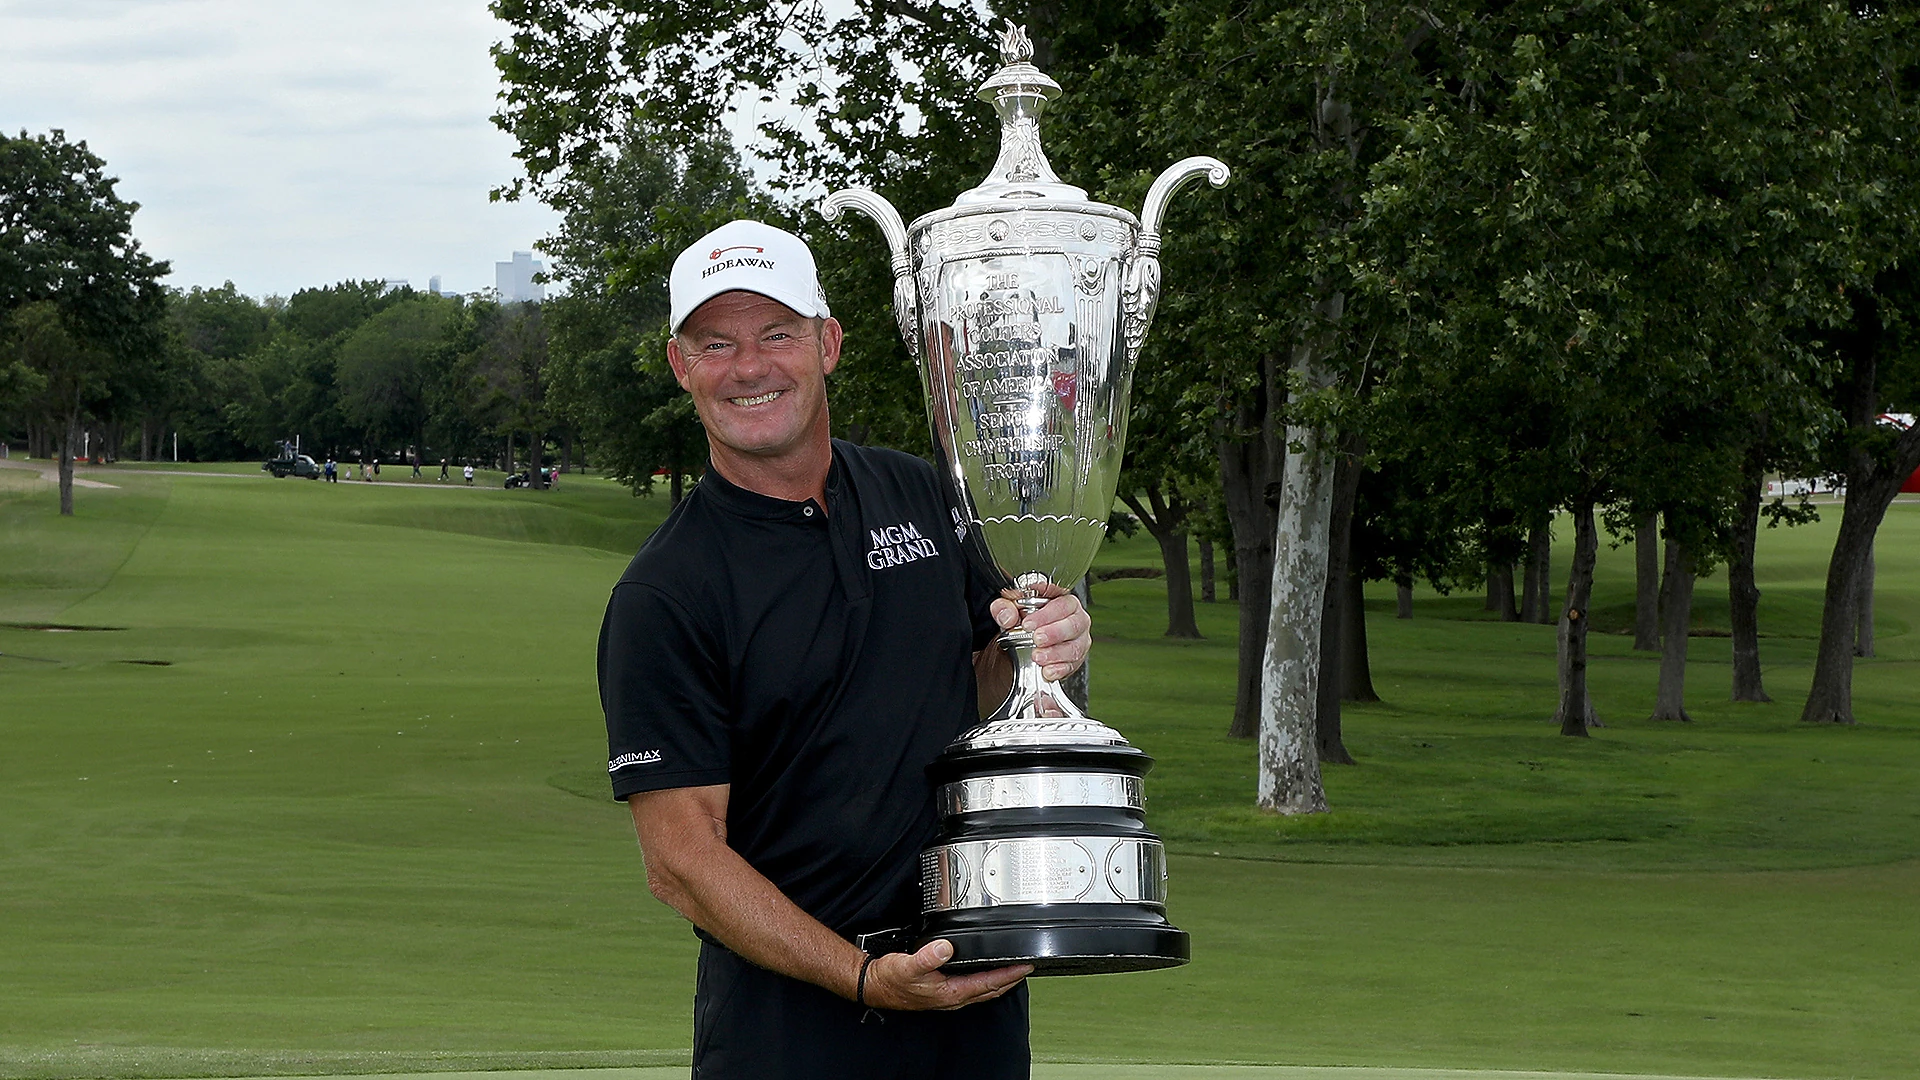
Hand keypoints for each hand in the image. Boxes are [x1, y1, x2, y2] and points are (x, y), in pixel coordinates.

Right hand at [860, 939, 1030, 1010]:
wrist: (875, 985)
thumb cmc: (891, 979)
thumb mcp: (908, 965)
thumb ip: (928, 957)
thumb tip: (946, 947)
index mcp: (951, 992)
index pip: (988, 984)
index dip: (1009, 975)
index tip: (1025, 966)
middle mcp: (953, 996)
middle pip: (991, 989)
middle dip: (1011, 979)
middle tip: (1027, 967)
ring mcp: (949, 995)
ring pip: (983, 989)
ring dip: (1001, 980)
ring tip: (1014, 969)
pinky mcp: (944, 989)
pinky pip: (973, 985)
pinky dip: (986, 978)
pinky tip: (986, 970)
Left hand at [991, 583, 1090, 682]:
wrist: (1021, 644)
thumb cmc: (1023, 620)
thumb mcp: (1009, 609)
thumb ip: (1004, 608)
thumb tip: (1007, 616)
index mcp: (1061, 599)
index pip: (1060, 602)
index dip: (1045, 613)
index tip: (1028, 623)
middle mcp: (1075, 618)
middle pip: (1073, 624)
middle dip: (1054, 632)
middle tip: (1036, 638)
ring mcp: (1078, 639)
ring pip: (1075, 646)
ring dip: (1056, 653)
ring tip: (1037, 656)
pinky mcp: (1076, 659)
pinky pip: (1073, 665)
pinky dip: (1059, 669)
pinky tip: (1047, 670)